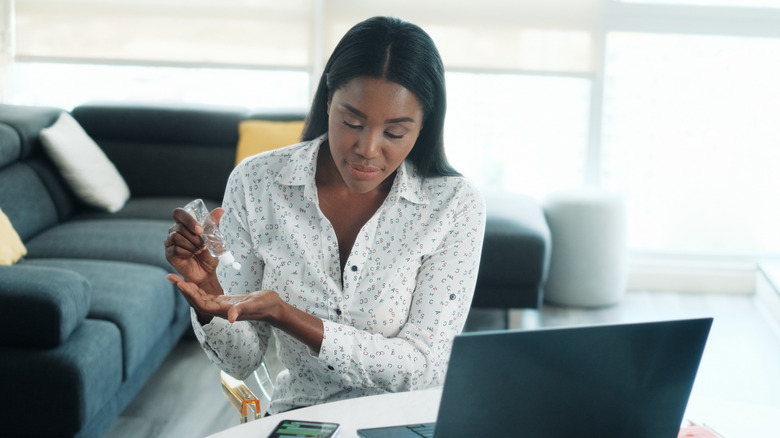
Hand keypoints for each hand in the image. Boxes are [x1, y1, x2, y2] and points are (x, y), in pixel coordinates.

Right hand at [164, 206, 224, 289]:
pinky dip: (187, 252)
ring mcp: (170, 242)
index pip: (179, 213)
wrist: (206, 271)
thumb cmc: (208, 254)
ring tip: (198, 251)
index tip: (200, 230)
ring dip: (191, 245)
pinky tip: (191, 256)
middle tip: (203, 246)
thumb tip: (220, 210)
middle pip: (180, 227)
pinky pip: (175, 249)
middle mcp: (175, 231)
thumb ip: (213, 223)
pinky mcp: (169, 253)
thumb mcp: (213, 237)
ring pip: (176, 237)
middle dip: (195, 238)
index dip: (188, 219)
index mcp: (184, 224)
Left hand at [166, 277, 283, 323]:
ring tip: (177, 278)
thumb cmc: (265, 305)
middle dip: (183, 289)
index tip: (178, 282)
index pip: (200, 302)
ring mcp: (222, 306)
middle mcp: (219, 309)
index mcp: (223, 310)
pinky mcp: (225, 301)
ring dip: (188, 288)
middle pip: (196, 300)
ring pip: (200, 297)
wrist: (272, 308)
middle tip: (170, 276)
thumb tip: (230, 318)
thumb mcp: (253, 305)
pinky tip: (193, 283)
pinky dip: (198, 288)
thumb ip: (241, 310)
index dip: (188, 293)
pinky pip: (207, 295)